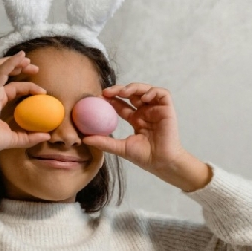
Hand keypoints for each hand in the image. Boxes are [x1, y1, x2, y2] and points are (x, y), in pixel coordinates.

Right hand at [0, 51, 50, 155]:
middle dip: (21, 67)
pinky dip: (11, 62)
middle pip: (7, 73)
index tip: (43, 92)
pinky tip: (21, 57)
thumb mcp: (14, 139)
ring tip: (27, 60)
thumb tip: (47, 136)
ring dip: (15, 62)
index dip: (28, 86)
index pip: (13, 88)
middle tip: (36, 69)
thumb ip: (30, 137)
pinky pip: (1, 71)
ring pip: (1, 67)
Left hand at [83, 83, 209, 189]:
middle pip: (131, 94)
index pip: (121, 104)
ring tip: (123, 92)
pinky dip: (152, 92)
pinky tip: (143, 98)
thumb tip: (84, 139)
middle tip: (107, 92)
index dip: (111, 99)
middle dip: (119, 90)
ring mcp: (156, 109)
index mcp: (136, 119)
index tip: (99, 98)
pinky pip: (162, 93)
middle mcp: (145, 112)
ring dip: (133, 87)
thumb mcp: (120, 148)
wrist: (162, 163)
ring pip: (145, 90)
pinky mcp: (167, 109)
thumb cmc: (144, 157)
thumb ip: (104, 142)